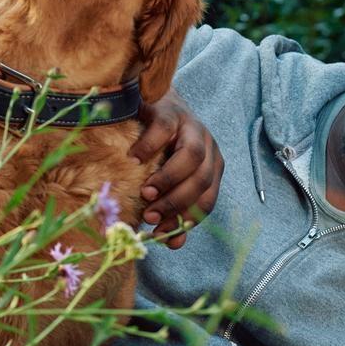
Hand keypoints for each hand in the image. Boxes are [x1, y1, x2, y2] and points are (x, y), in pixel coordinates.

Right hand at [131, 98, 222, 248]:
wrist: (152, 101)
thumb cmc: (160, 148)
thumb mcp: (169, 180)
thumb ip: (174, 210)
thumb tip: (173, 244)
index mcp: (212, 167)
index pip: (207, 200)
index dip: (185, 220)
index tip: (160, 233)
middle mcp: (209, 147)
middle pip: (202, 180)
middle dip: (175, 203)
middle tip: (149, 215)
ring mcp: (192, 126)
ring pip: (191, 157)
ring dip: (168, 180)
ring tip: (145, 193)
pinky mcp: (171, 110)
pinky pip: (164, 130)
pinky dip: (149, 148)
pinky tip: (132, 161)